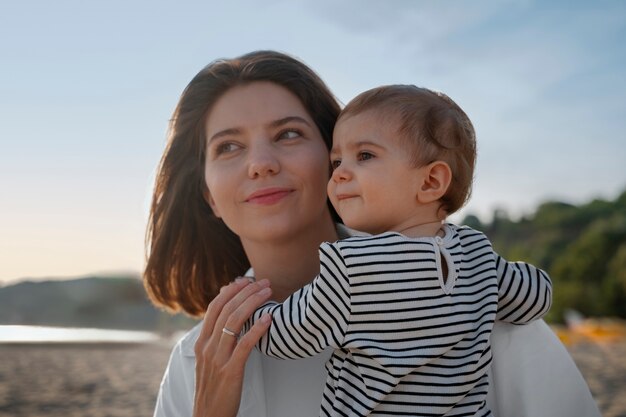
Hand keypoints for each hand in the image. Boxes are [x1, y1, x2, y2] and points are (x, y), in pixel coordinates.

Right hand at [192, 278, 272, 416]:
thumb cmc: (214, 389)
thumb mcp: (210, 361)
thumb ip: (218, 340)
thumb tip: (230, 318)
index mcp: (201, 342)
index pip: (214, 307)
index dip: (231, 290)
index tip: (247, 280)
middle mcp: (207, 347)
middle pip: (226, 309)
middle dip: (246, 292)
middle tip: (265, 283)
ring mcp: (217, 359)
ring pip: (234, 321)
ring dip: (253, 303)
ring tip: (269, 293)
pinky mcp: (230, 371)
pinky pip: (244, 344)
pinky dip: (256, 328)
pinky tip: (268, 318)